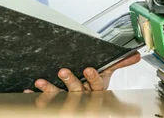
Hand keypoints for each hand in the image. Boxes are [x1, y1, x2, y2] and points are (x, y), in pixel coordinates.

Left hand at [24, 52, 140, 93]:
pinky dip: (35, 95)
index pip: (96, 85)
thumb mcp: (106, 76)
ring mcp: (66, 100)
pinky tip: (28, 91)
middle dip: (70, 81)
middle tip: (62, 71)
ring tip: (41, 82)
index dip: (92, 77)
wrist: (81, 107)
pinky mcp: (53, 102)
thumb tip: (135, 55)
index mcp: (94, 90)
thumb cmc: (91, 88)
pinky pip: (44, 100)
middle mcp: (81, 96)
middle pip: (76, 90)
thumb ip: (118, 64)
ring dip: (49, 89)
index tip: (87, 69)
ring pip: (59, 96)